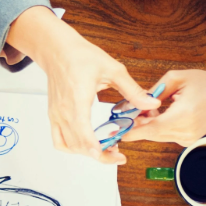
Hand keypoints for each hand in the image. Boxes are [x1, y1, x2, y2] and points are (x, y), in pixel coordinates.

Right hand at [5, 7, 157, 164]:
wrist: (58, 51)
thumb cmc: (81, 57)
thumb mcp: (113, 70)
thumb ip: (133, 90)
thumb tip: (151, 102)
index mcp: (77, 99)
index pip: (82, 130)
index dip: (93, 146)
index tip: (106, 154)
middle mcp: (63, 111)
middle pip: (78, 144)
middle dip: (98, 154)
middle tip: (118, 155)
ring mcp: (56, 115)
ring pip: (68, 145)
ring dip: (86, 152)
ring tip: (105, 150)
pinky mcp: (54, 115)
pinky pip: (59, 140)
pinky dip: (71, 148)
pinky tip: (85, 146)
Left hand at [125, 69, 205, 144]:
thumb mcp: (177, 78)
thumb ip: (154, 91)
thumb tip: (135, 102)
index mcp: (184, 114)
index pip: (152, 128)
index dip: (133, 131)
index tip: (118, 131)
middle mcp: (186, 130)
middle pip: (151, 134)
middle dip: (137, 125)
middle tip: (129, 114)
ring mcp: (188, 138)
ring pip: (156, 136)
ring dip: (147, 126)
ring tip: (150, 111)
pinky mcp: (188, 141)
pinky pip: (165, 136)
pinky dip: (158, 128)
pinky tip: (162, 116)